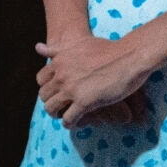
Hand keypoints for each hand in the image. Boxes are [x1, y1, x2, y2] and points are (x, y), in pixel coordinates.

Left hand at [34, 31, 156, 127]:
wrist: (129, 56)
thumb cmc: (108, 48)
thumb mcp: (78, 44)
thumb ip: (57, 49)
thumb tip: (37, 47)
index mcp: (59, 61)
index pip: (40, 79)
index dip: (47, 87)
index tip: (56, 91)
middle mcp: (61, 75)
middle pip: (44, 95)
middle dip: (51, 101)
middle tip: (60, 106)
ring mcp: (71, 89)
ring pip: (51, 108)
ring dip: (57, 114)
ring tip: (65, 115)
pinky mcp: (84, 102)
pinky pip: (68, 119)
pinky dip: (69, 123)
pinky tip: (75, 122)